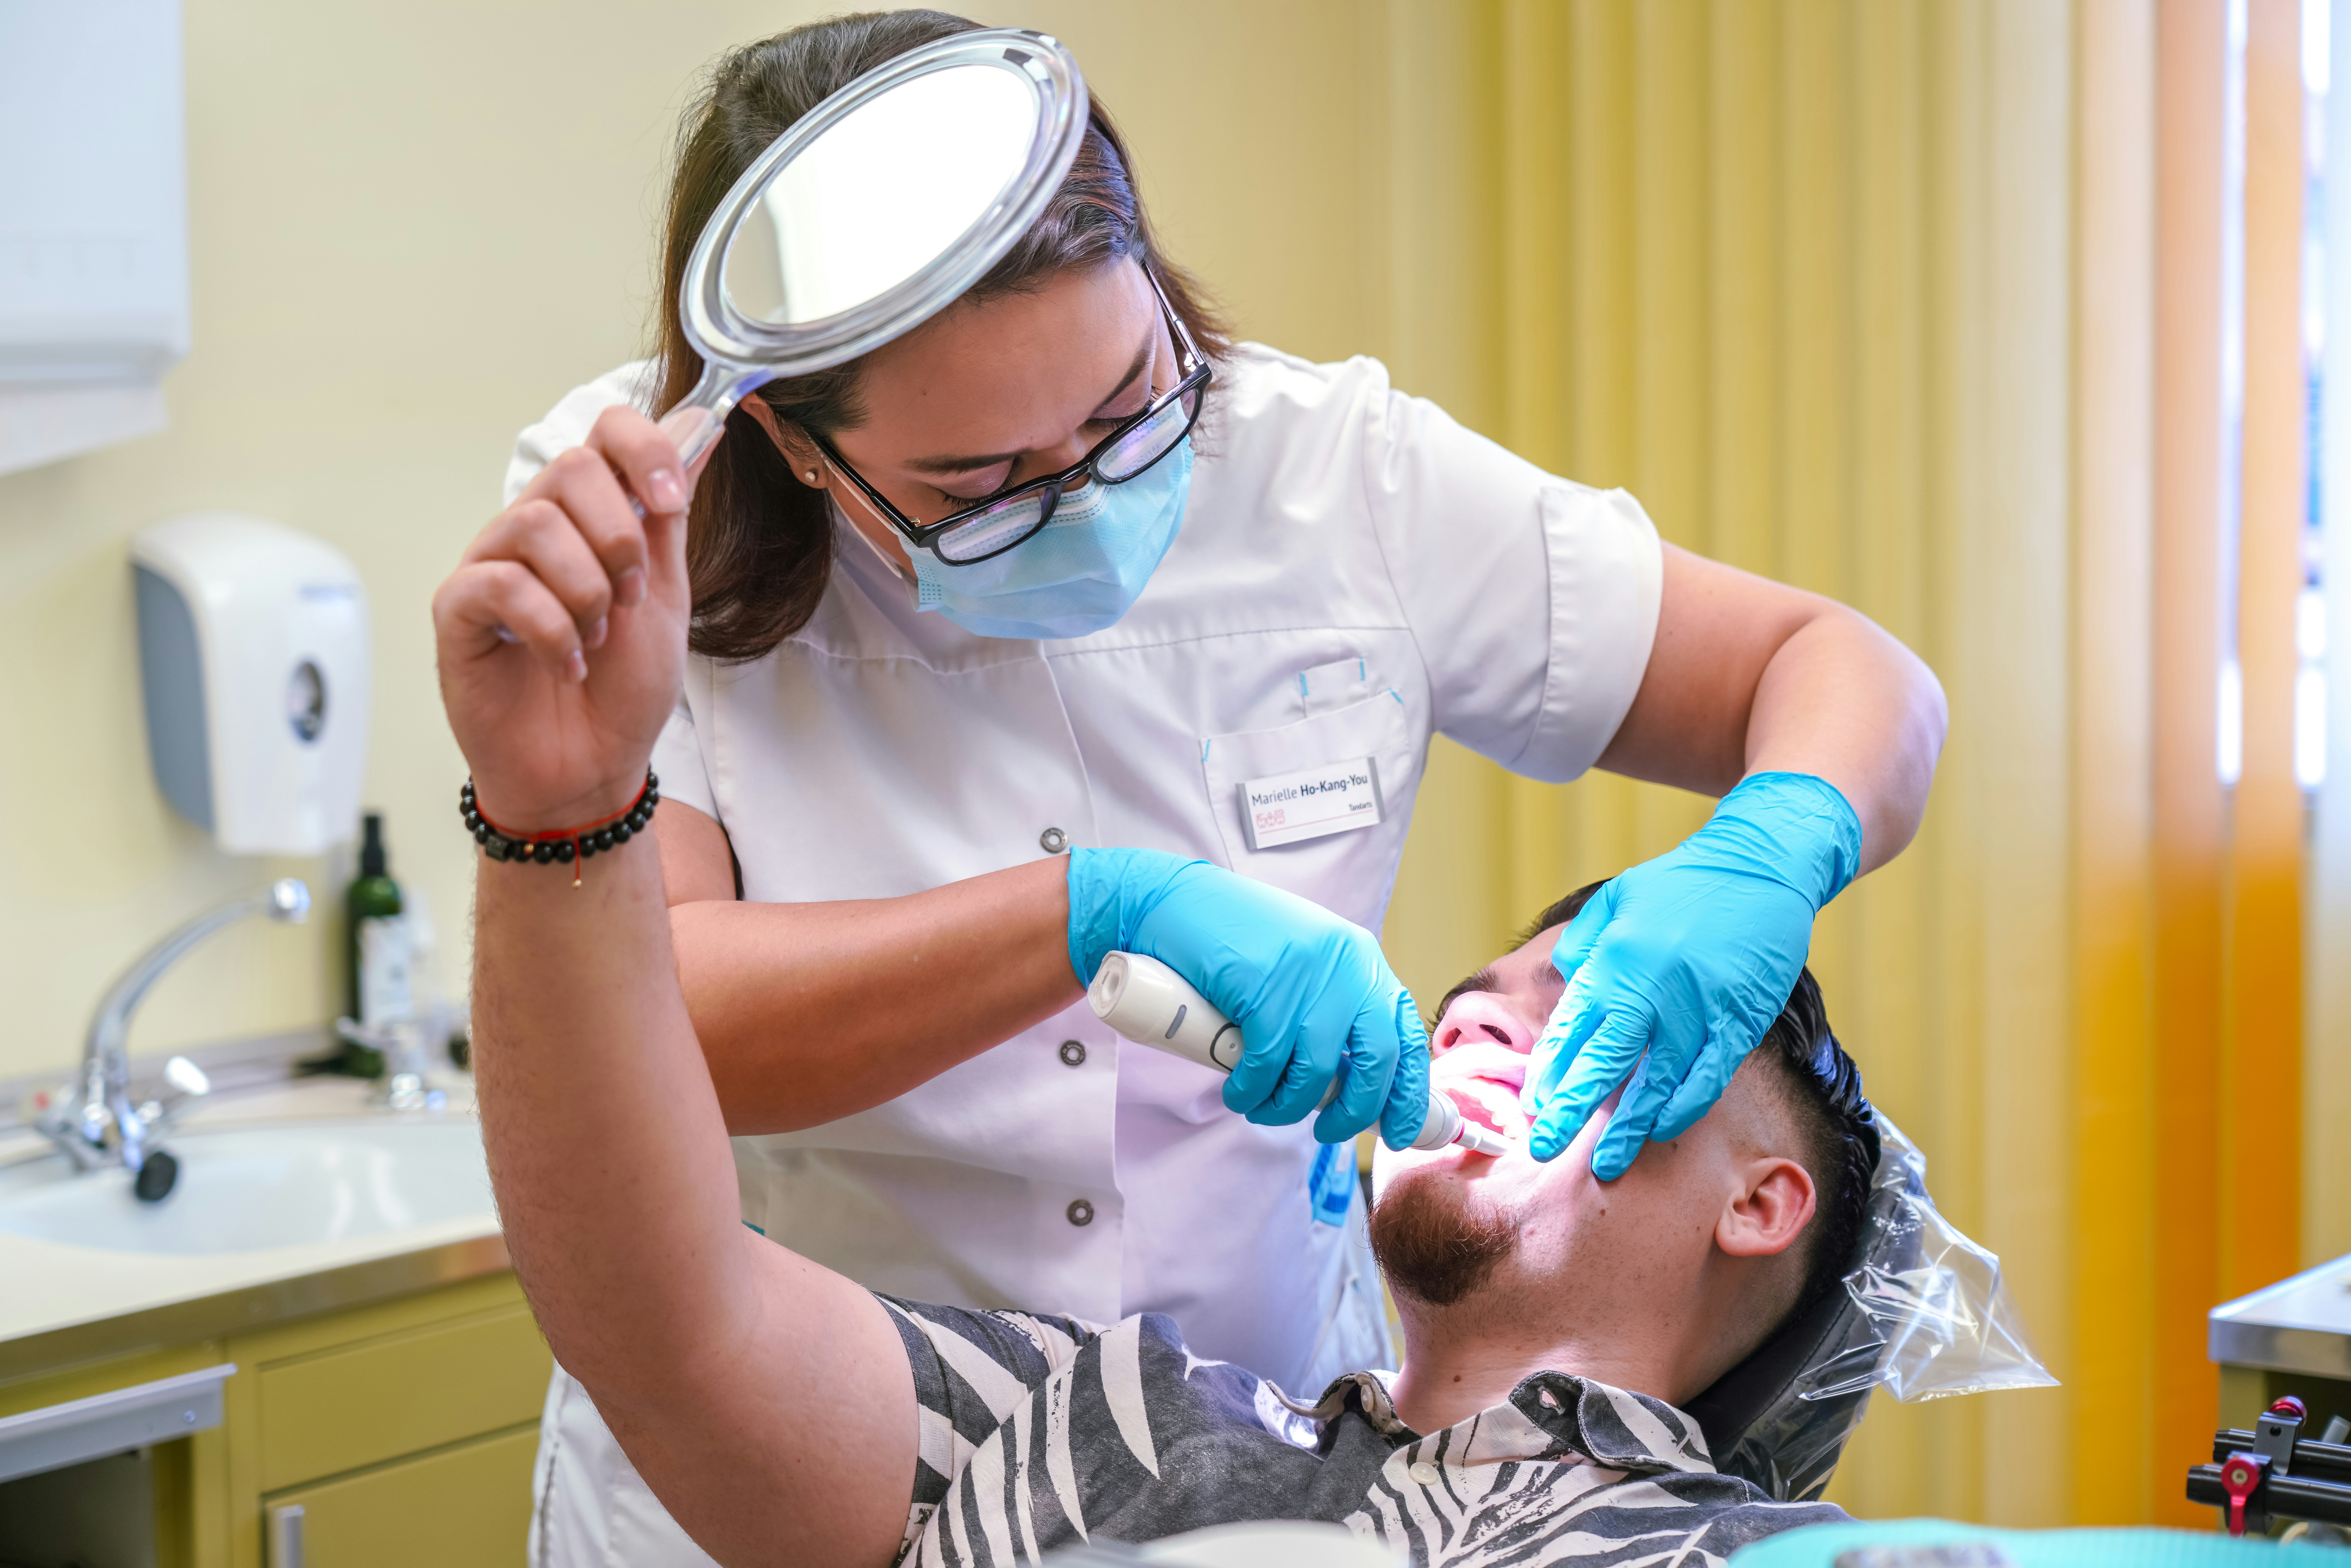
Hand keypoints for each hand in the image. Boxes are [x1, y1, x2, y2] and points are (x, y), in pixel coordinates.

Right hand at [431, 406, 711, 828]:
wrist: (590, 765)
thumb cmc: (622, 686)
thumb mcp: (664, 593)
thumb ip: (668, 516)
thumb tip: (700, 429)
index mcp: (589, 517)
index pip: (605, 432)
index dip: (643, 449)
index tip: (670, 501)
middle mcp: (535, 527)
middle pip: (569, 468)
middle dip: (617, 537)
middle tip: (627, 601)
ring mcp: (491, 564)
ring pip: (535, 524)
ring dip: (586, 591)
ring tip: (595, 640)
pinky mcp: (458, 608)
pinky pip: (501, 584)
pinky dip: (550, 629)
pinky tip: (565, 663)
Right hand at [1067, 849, 1430, 1147]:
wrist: (1171, 903)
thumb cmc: (1233, 940)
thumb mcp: (1302, 965)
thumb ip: (1331, 1005)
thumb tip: (1349, 1078)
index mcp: (1361, 959)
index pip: (1407, 1035)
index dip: (1408, 1091)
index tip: (1397, 1130)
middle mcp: (1346, 965)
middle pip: (1375, 1061)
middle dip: (1354, 1111)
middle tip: (1327, 1132)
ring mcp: (1308, 977)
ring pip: (1315, 1073)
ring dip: (1289, 1108)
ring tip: (1262, 1109)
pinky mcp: (1266, 989)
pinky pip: (1267, 1065)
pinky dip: (1252, 1091)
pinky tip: (1238, 1093)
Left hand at [1520, 772, 1862, 1178]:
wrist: (1760, 866)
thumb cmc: (1683, 882)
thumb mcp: (1616, 898)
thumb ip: (1585, 944)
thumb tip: (1566, 982)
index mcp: (1615, 961)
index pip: (1572, 1031)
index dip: (1551, 1073)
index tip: (1533, 1108)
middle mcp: (1651, 991)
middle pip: (1603, 1065)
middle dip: (1573, 1112)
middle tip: (1546, 1150)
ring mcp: (1697, 1010)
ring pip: (1655, 1083)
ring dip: (1628, 1126)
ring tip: (1606, 1162)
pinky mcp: (1738, 1021)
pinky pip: (1707, 1077)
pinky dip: (1683, 1107)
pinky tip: (1662, 1129)